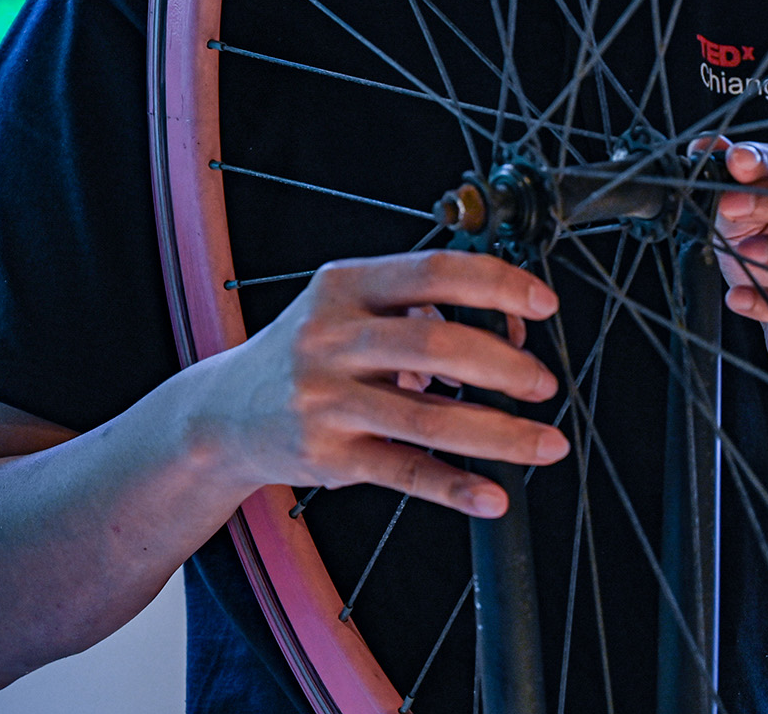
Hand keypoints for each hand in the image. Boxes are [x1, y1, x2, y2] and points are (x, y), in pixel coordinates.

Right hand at [205, 250, 567, 517]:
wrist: (221, 414)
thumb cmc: (306, 353)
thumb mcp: (346, 308)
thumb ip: (418, 310)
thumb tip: (504, 336)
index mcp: (346, 285)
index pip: (435, 272)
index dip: (499, 284)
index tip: (543, 305)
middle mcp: (331, 338)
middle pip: (437, 344)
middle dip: (506, 366)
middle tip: (543, 382)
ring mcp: (326, 400)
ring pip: (429, 419)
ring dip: (501, 435)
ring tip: (545, 442)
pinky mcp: (327, 456)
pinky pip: (405, 471)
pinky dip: (456, 486)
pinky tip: (493, 494)